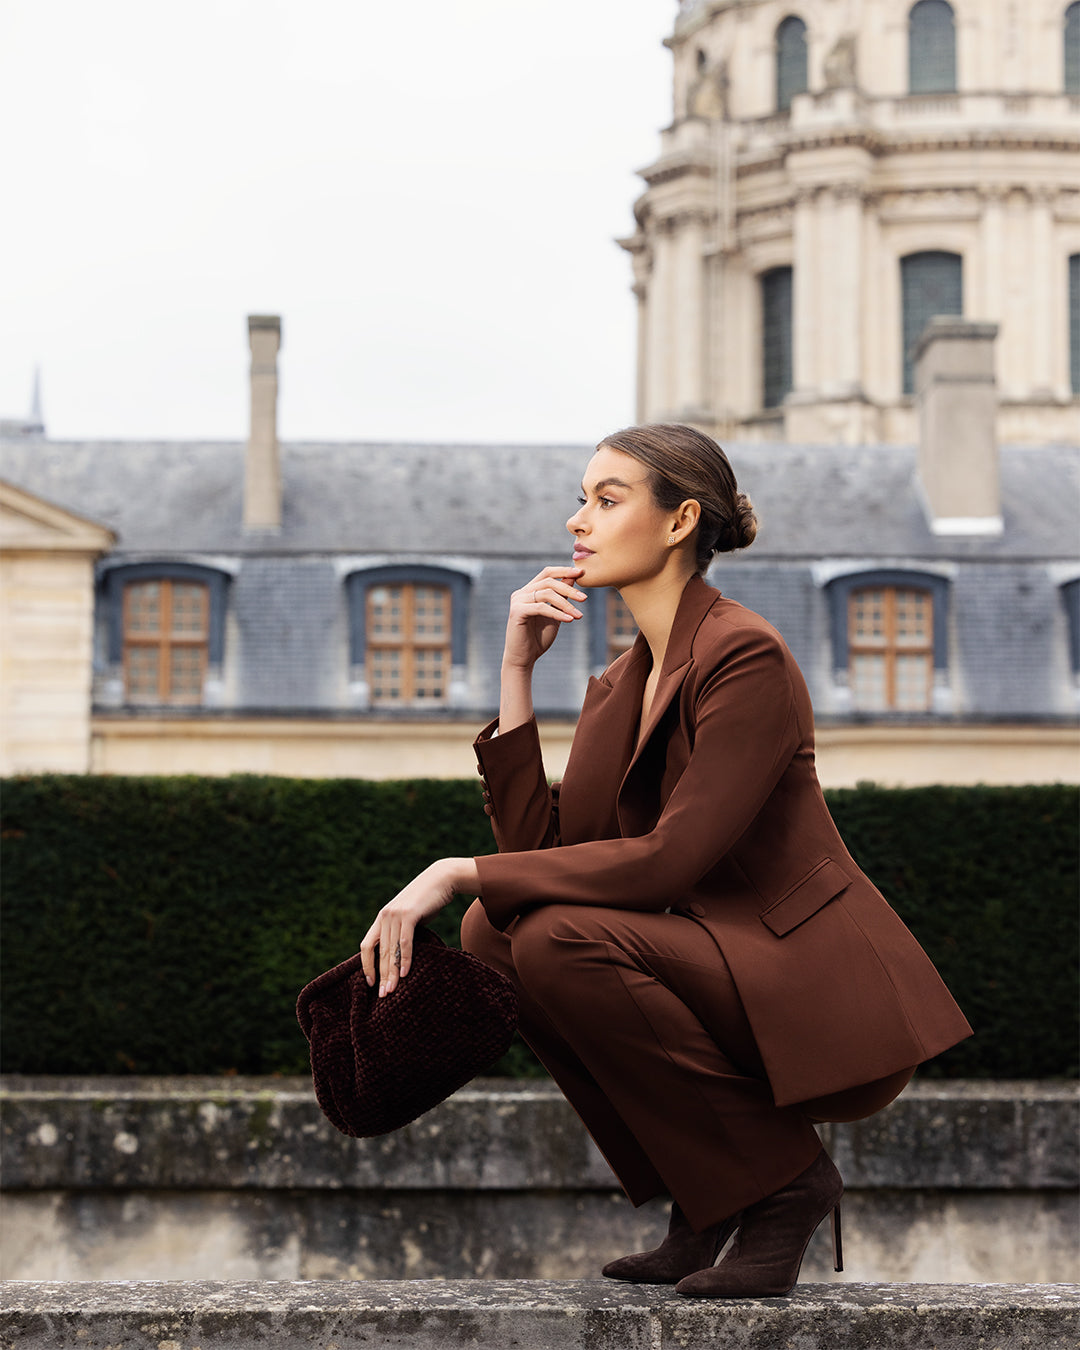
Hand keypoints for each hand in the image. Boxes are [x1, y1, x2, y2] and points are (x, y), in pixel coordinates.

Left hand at [359, 858, 478, 997]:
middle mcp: (385, 917)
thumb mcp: (410, 917)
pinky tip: (406, 974)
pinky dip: (405, 959)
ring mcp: (396, 915)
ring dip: (392, 972)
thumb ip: (402, 933)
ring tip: (392, 990)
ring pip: (391, 950)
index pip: (367, 945)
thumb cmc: (427, 901)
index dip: (366, 965)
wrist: (441, 879)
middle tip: (383, 995)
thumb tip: (401, 955)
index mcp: (382, 918)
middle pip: (379, 952)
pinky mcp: (409, 915)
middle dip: (381, 975)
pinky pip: (405, 942)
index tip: (371, 983)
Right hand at [502, 566, 586, 669]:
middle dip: (569, 589)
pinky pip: (541, 608)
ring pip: (546, 594)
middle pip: (549, 582)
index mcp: (529, 591)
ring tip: (579, 615)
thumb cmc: (538, 637)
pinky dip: (557, 613)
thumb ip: (561, 597)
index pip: (547, 573)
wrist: (524, 658)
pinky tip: (570, 620)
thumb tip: (573, 578)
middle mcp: (521, 593)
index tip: (581, 572)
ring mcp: (517, 601)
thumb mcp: (555, 614)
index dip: (564, 570)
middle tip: (584, 598)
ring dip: (566, 604)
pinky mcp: (517, 612)